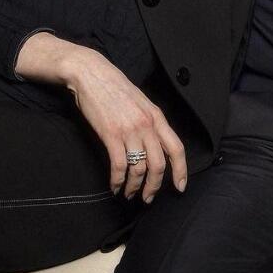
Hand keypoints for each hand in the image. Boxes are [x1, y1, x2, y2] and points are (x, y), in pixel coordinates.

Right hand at [16, 33, 187, 201]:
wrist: (92, 74)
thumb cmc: (114, 87)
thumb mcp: (141, 102)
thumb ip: (150, 121)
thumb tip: (155, 144)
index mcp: (156, 116)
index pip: (177, 148)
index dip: (181, 171)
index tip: (179, 187)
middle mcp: (146, 124)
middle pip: (158, 164)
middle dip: (154, 186)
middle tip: (148, 198)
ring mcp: (129, 130)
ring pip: (139, 168)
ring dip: (134, 186)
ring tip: (128, 193)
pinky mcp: (111, 134)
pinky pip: (119, 165)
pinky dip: (117, 180)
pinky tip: (114, 186)